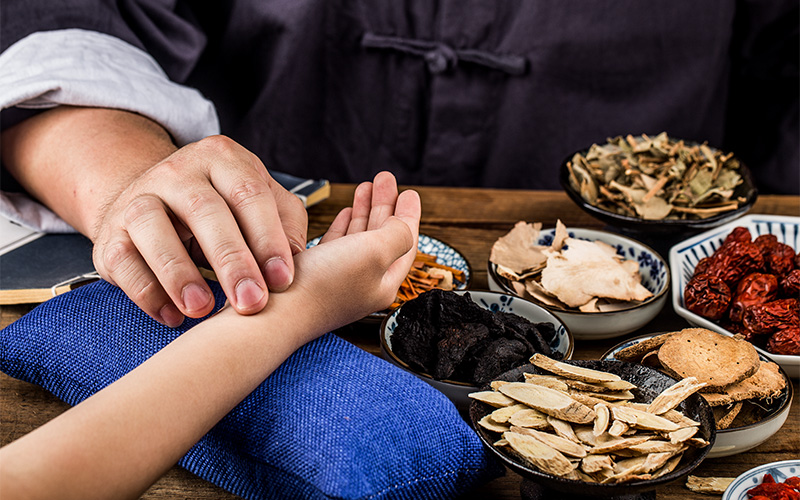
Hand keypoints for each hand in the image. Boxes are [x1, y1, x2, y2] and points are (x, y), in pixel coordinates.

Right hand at [91, 136, 307, 326]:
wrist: (154, 202)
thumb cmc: (223, 210)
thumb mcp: (260, 206)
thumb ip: (284, 227)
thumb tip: (294, 266)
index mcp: (223, 159)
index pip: (249, 194)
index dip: (268, 238)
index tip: (283, 280)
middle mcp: (178, 172)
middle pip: (205, 210)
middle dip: (231, 261)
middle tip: (252, 302)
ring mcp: (139, 199)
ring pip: (153, 228)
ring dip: (179, 273)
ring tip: (203, 309)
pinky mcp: (110, 234)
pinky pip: (122, 261)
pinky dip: (146, 291)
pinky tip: (172, 315)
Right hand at [284, 171, 420, 335]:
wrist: (272, 312)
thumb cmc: (322, 286)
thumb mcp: (374, 252)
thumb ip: (397, 235)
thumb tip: (404, 226)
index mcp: (384, 282)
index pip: (404, 242)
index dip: (409, 214)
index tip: (410, 192)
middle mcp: (363, 284)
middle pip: (383, 237)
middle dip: (386, 205)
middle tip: (385, 179)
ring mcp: (338, 281)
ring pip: (360, 238)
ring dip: (365, 210)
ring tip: (365, 187)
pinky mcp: (314, 278)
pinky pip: (337, 245)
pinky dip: (344, 225)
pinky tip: (345, 213)